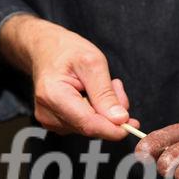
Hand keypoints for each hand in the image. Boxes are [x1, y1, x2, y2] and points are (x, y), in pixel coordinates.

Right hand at [0, 14, 138, 139]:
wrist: (45, 48)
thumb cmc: (66, 51)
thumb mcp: (93, 63)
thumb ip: (105, 93)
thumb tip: (119, 119)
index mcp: (53, 96)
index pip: (88, 124)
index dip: (113, 129)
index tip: (132, 125)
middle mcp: (48, 113)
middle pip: (92, 127)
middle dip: (111, 112)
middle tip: (116, 86)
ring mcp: (51, 120)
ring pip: (92, 127)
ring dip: (105, 110)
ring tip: (100, 84)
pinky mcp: (57, 123)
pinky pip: (86, 124)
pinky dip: (97, 112)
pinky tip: (92, 94)